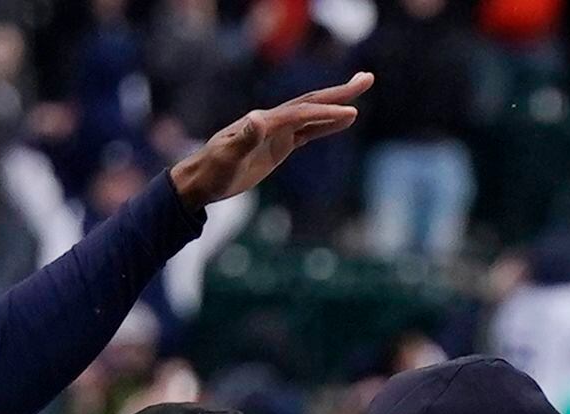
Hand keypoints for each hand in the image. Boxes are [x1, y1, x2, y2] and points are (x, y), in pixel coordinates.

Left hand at [170, 72, 373, 206]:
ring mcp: (277, 130)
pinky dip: (327, 124)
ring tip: (361, 93)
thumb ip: (242, 138)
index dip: (324, 113)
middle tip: (367, 79)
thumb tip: (255, 118)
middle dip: (340, 91)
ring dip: (338, 103)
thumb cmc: (212, 171)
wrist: (201, 179)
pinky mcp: (279, 143)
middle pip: (311, 101)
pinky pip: (309, 131)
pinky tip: (344, 120)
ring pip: (313, 113)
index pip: (300, 113)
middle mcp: (272, 120)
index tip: (350, 112)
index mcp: (263, 122)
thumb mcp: (225, 158)